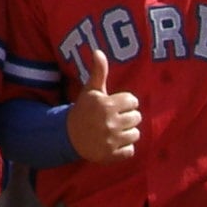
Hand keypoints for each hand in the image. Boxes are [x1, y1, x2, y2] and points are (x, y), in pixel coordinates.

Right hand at [63, 35, 141, 165]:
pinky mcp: (111, 155)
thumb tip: (97, 51)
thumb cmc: (84, 110)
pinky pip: (131, 150)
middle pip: (137, 117)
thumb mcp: (91, 90)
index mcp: (106, 105)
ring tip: (114, 131)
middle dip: (127, 117)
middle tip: (114, 119)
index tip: (114, 105)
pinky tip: (114, 143)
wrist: (69, 136)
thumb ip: (98, 72)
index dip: (125, 102)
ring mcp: (111, 140)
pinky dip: (124, 148)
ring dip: (127, 133)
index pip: (133, 101)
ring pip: (136, 134)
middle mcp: (109, 122)